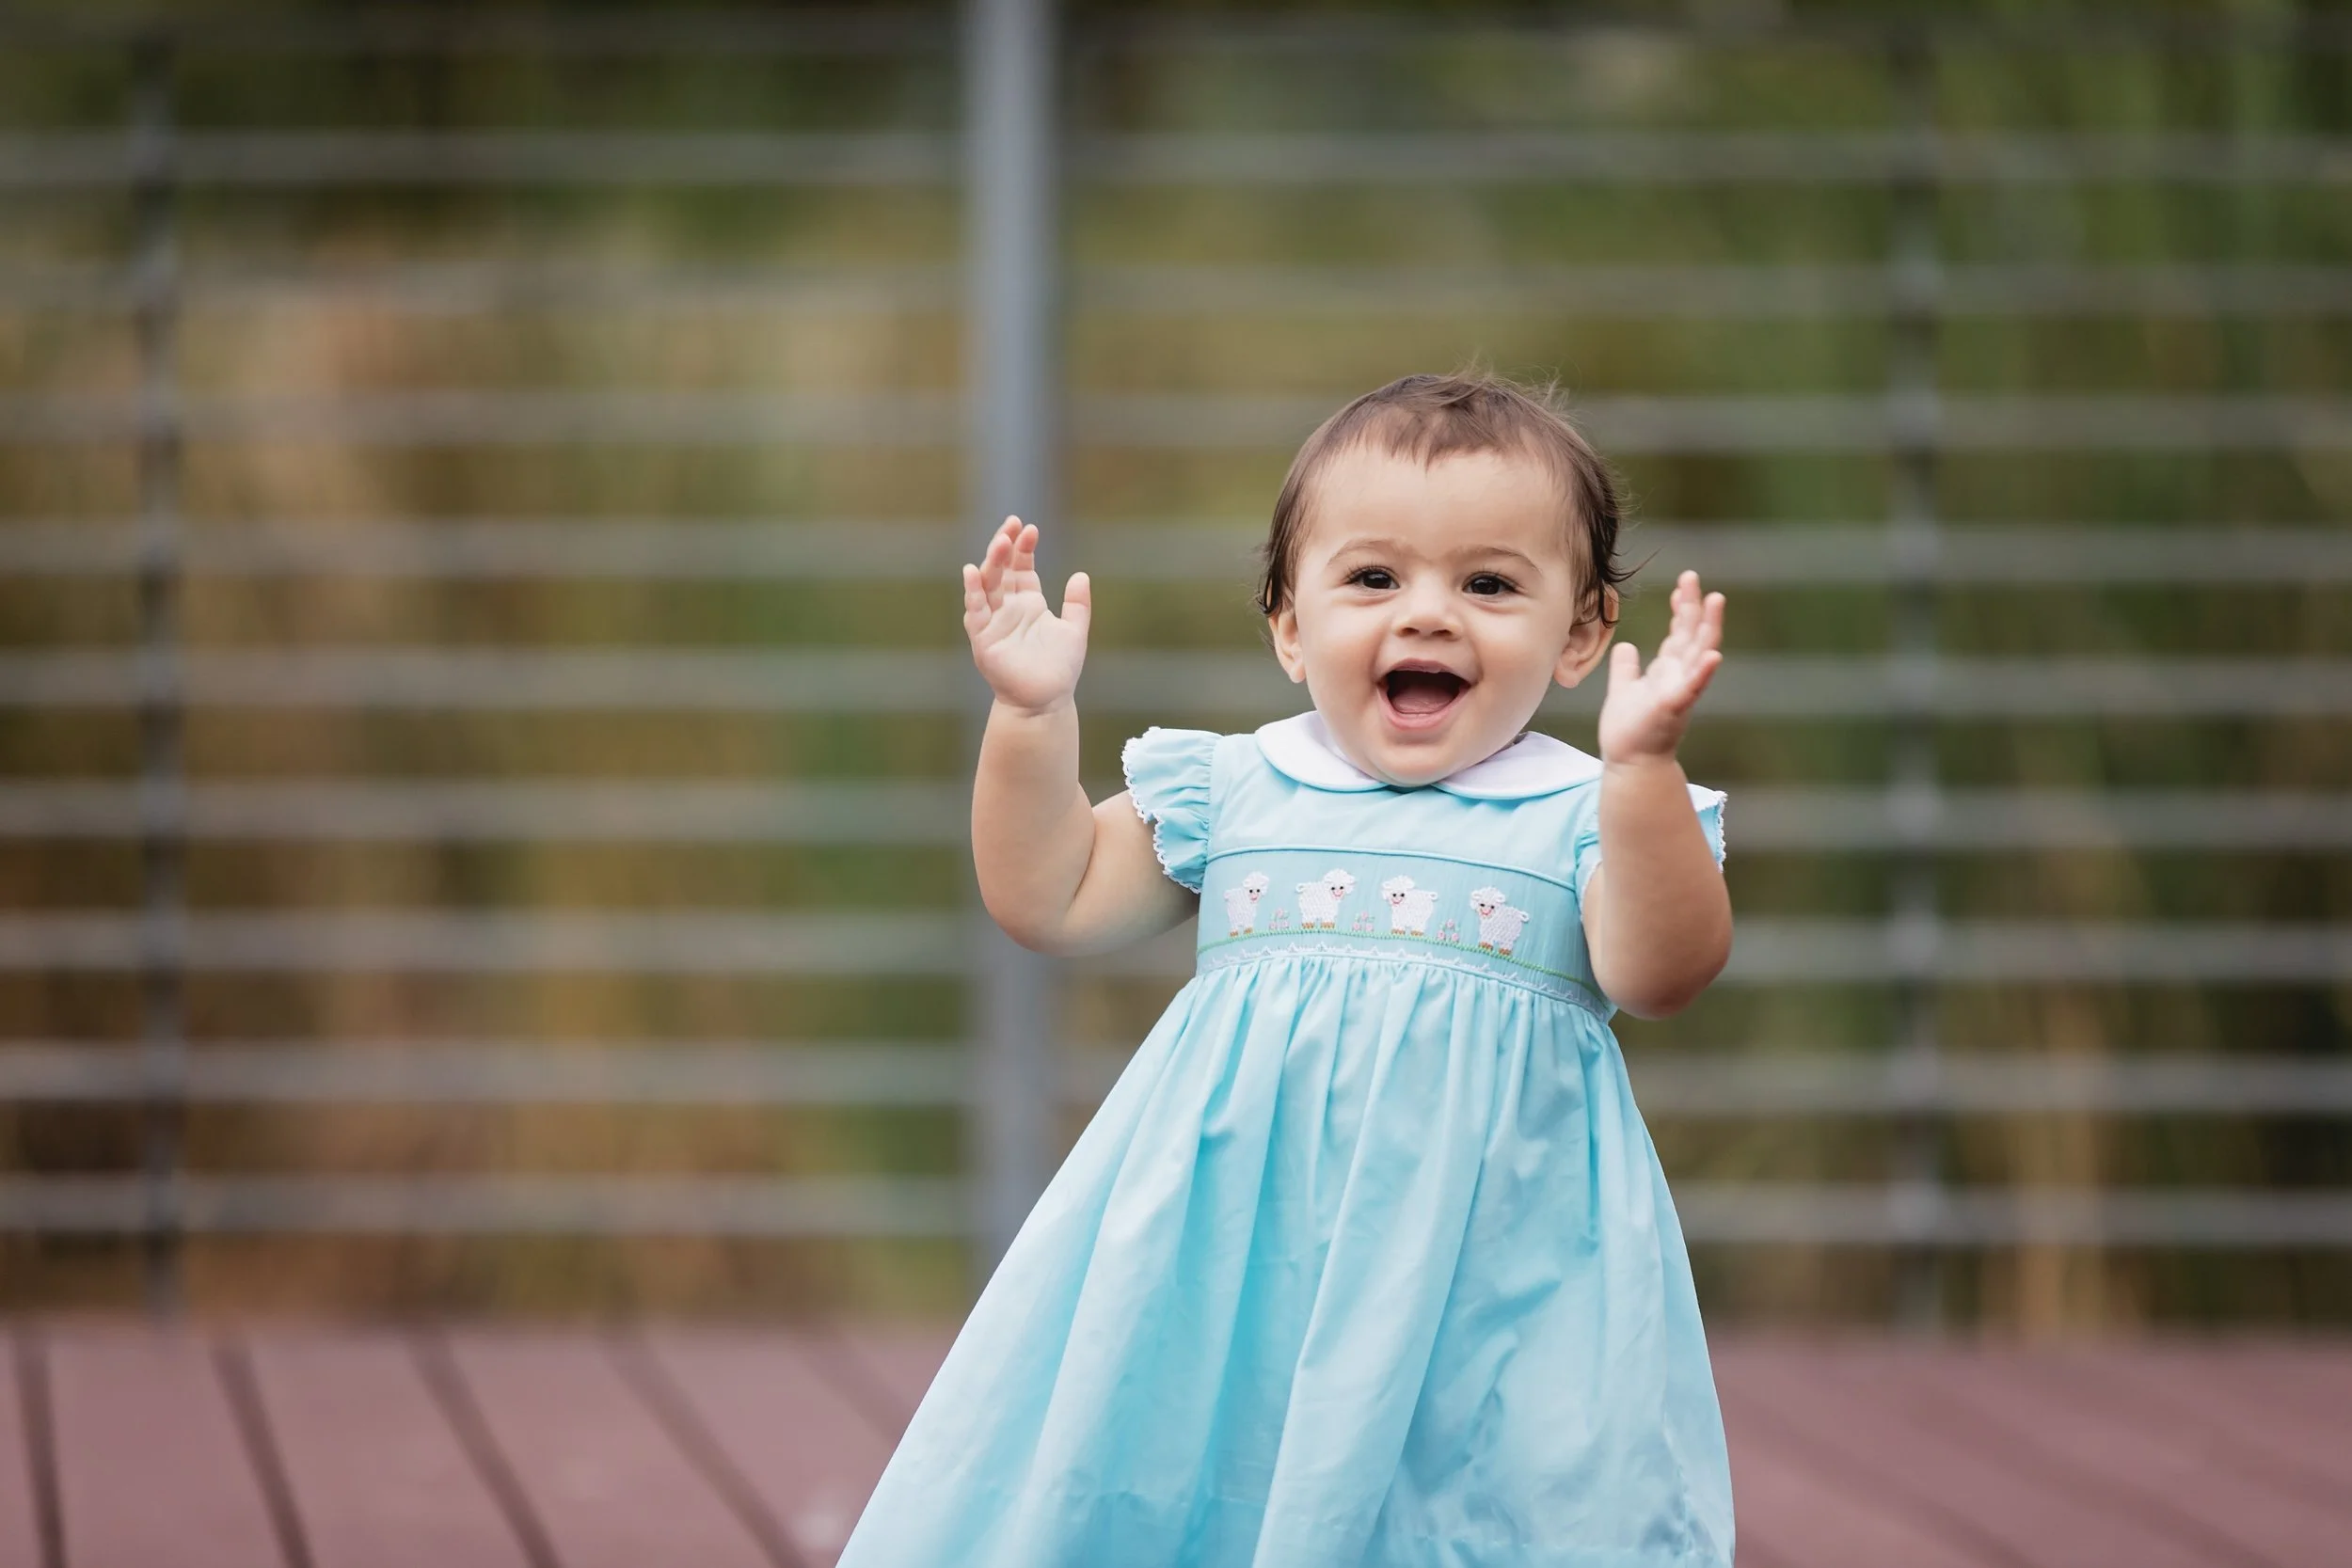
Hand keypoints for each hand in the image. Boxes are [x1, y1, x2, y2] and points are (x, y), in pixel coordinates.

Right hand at [963, 516, 1091, 713]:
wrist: (1046, 701)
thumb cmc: (1059, 669)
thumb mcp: (1075, 630)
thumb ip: (1078, 604)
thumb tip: (1081, 575)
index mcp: (1028, 603)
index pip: (1021, 568)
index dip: (1023, 548)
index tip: (1030, 528)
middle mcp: (1008, 609)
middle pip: (1002, 570)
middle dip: (1005, 547)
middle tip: (1012, 524)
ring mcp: (993, 622)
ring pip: (987, 585)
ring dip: (992, 563)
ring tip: (1000, 541)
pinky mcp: (983, 639)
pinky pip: (975, 612)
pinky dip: (973, 592)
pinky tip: (973, 572)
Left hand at [1597, 570, 1723, 763]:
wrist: (1629, 762)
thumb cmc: (1629, 729)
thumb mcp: (1623, 689)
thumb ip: (1627, 668)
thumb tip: (1626, 647)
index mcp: (1668, 670)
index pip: (1680, 631)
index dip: (1682, 608)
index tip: (1682, 584)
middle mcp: (1679, 676)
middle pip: (1692, 634)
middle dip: (1694, 606)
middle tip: (1693, 578)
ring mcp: (1680, 691)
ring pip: (1700, 653)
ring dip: (1708, 628)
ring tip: (1716, 601)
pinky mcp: (1674, 708)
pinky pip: (1693, 688)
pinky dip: (1703, 672)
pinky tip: (1714, 656)